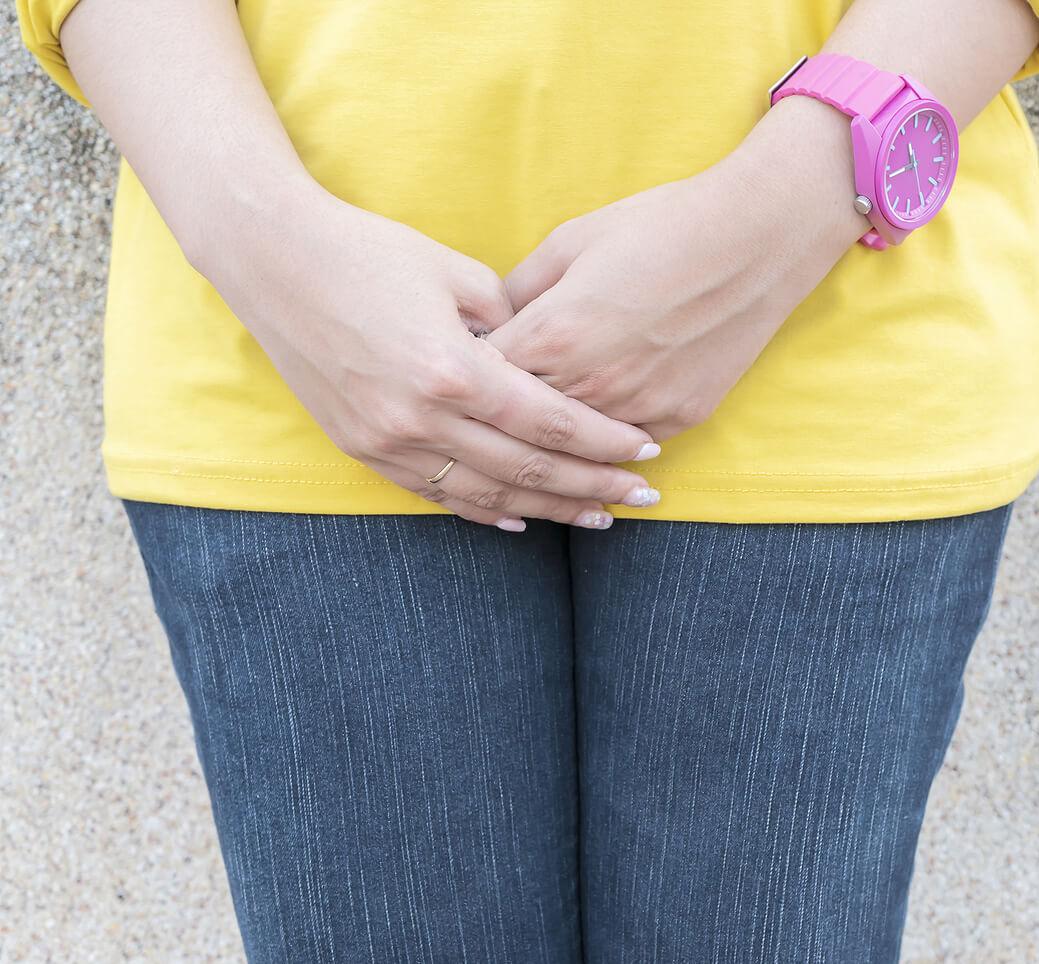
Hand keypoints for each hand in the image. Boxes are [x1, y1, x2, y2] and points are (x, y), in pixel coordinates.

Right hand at [197, 185, 660, 528]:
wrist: (270, 260)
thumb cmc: (369, 250)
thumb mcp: (455, 272)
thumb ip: (512, 323)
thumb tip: (554, 362)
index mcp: (452, 368)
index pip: (550, 422)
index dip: (606, 441)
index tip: (649, 448)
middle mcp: (419, 416)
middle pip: (529, 468)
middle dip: (595, 485)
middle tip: (644, 496)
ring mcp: (387, 440)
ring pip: (488, 494)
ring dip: (550, 509)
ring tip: (600, 516)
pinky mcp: (362, 449)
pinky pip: (438, 494)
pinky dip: (487, 511)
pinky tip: (526, 520)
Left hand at [486, 100, 867, 442]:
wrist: (755, 237)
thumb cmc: (659, 226)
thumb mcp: (570, 241)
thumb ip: (518, 291)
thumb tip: (489, 325)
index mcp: (552, 334)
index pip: (480, 378)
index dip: (466, 373)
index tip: (462, 371)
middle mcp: (591, 382)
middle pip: (522, 424)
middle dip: (503, 415)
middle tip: (493, 409)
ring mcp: (638, 407)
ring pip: (574, 448)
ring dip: (556, 440)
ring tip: (543, 430)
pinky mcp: (679, 418)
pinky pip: (627, 443)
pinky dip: (610, 438)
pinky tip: (605, 425)